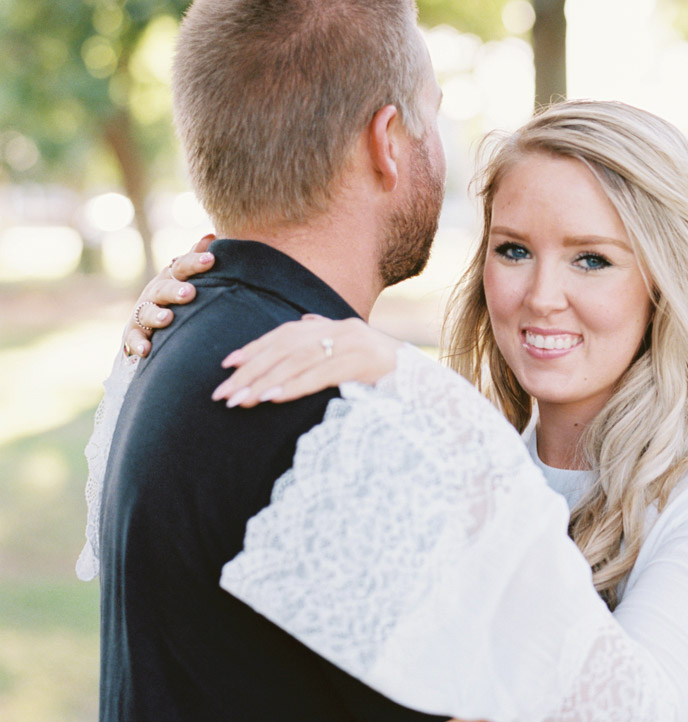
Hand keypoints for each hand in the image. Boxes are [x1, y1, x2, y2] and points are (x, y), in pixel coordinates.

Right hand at [123, 234, 214, 358]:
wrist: (146, 321)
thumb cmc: (173, 293)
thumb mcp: (183, 276)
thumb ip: (194, 259)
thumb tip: (211, 235)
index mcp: (170, 277)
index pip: (182, 266)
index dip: (195, 262)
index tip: (211, 259)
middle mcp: (154, 292)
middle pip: (164, 289)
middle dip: (175, 290)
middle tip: (189, 292)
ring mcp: (142, 313)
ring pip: (147, 312)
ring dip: (156, 316)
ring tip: (167, 318)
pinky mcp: (134, 334)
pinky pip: (134, 339)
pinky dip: (138, 345)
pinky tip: (146, 351)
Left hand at [211, 316, 400, 407]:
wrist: (431, 387)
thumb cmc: (389, 376)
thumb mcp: (356, 355)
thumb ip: (330, 340)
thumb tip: (305, 320)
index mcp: (338, 326)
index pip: (287, 334)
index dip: (256, 348)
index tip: (227, 366)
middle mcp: (344, 329)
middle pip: (286, 348)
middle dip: (251, 371)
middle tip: (223, 394)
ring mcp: (355, 344)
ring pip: (299, 361)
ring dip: (266, 382)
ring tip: (241, 401)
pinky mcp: (364, 362)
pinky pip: (322, 374)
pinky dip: (294, 386)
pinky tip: (273, 399)